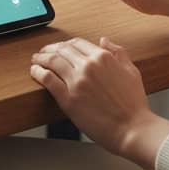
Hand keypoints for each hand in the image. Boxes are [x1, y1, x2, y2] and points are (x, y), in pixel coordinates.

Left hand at [30, 36, 168, 169]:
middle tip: (42, 53)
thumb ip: (118, 53)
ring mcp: (77, 81)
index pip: (76, 43)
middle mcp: (88, 66)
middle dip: (49, 49)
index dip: (64, 44)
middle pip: (61, 49)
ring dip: (40, 58)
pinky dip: (38, 72)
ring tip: (35, 61)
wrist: (132, 129)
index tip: (59, 48)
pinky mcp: (68, 98)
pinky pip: (47, 79)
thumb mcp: (131, 71)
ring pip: (52, 61)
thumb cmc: (133, 105)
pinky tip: (35, 72)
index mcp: (103, 57)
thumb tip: (104, 40)